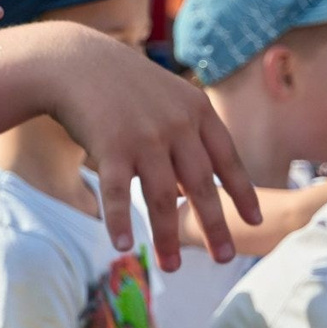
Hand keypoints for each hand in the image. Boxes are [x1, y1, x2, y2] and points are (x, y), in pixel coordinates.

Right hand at [39, 28, 259, 269]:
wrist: (72, 60)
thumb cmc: (122, 83)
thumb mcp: (167, 96)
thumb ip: (188, 133)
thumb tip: (194, 187)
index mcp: (196, 111)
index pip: (227, 159)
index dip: (242, 193)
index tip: (254, 222)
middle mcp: (176, 125)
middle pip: (202, 186)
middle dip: (215, 226)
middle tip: (224, 259)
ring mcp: (143, 137)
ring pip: (161, 197)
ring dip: (167, 236)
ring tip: (170, 267)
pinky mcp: (110, 147)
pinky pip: (117, 193)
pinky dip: (120, 222)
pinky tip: (124, 247)